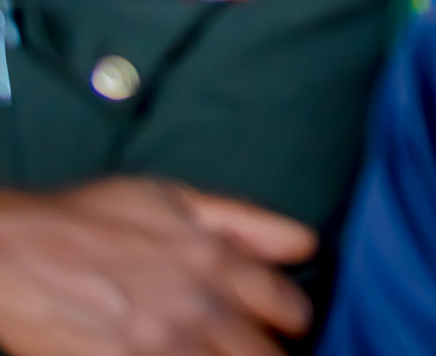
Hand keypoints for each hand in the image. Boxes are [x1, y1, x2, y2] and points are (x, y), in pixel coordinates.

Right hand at [0, 179, 313, 355]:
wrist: (14, 250)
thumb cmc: (90, 217)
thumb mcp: (175, 198)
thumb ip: (246, 222)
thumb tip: (305, 245)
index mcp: (218, 261)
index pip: (289, 308)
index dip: (290, 320)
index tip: (281, 325)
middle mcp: (198, 306)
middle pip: (264, 355)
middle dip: (262, 353)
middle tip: (246, 348)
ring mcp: (161, 345)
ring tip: (212, 353)